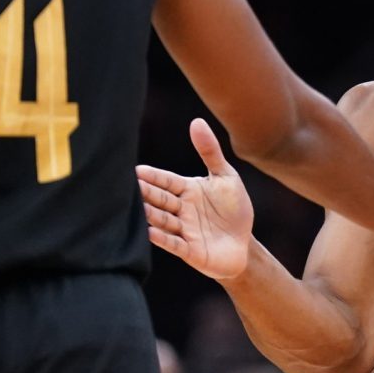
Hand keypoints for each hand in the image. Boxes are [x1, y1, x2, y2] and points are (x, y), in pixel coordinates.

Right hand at [138, 119, 254, 279]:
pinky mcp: (189, 251)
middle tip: (130, 186)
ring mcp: (183, 230)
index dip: (154, 177)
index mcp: (188, 190)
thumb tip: (196, 121)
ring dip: (150, 214)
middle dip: (147, 193)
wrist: (244, 245)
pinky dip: (162, 238)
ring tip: (138, 208)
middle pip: (161, 199)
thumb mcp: (226, 177)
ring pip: (163, 220)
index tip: (137, 171)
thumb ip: (210, 151)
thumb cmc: (234, 209)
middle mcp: (181, 209)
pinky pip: (174, 243)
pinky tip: (149, 232)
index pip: (167, 181)